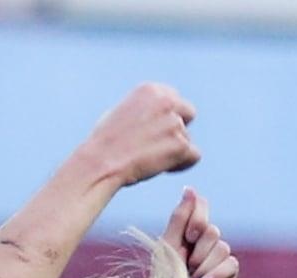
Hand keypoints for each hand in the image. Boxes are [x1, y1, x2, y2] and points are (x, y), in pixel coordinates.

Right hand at [79, 84, 198, 189]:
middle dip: (178, 128)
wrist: (101, 161)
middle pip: (188, 114)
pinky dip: (182, 164)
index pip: (175, 99)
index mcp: (151, 90)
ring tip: (150, 158)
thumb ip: (146, 108)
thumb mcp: (124, 111)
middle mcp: (166, 102)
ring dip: (174, 150)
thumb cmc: (106, 142)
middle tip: (160, 144)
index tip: (156, 130)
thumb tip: (161, 115)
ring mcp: (175, 123)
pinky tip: (163, 167)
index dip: (168, 116)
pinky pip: (194, 156)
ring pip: (188, 139)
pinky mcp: (180, 145)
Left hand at [162, 190, 240, 277]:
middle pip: (212, 230)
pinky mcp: (229, 273)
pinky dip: (214, 274)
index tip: (188, 235)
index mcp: (188, 230)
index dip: (198, 217)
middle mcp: (205, 241)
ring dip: (204, 265)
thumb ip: (180, 217)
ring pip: (222, 246)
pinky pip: (230, 263)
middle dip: (198, 248)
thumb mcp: (168, 245)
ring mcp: (218, 257)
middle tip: (187, 264)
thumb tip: (191, 188)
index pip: (202, 206)